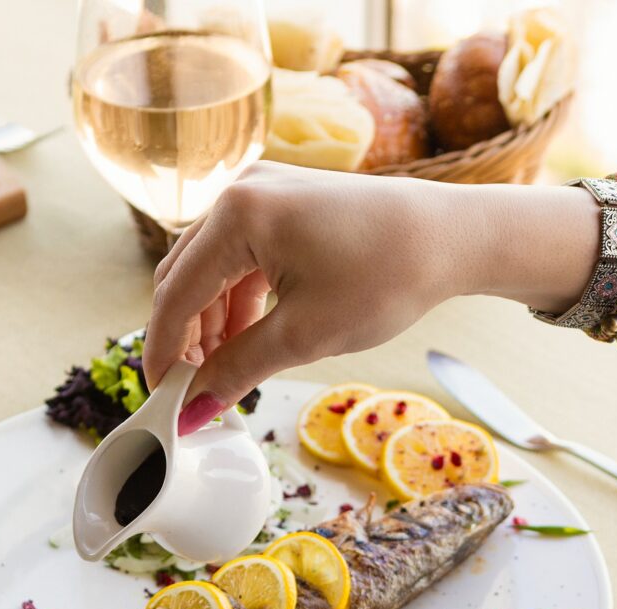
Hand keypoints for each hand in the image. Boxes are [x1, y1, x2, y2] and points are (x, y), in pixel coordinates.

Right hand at [143, 163, 468, 433]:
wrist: (455, 237)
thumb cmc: (387, 277)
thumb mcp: (303, 335)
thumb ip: (236, 371)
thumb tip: (192, 410)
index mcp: (238, 215)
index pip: (176, 295)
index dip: (164, 353)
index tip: (162, 397)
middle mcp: (241, 191)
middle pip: (184, 278)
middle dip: (185, 339)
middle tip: (194, 390)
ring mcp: (261, 191)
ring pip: (209, 270)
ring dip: (210, 323)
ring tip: (224, 371)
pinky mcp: (281, 202)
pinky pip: (238, 257)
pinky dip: (235, 301)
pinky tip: (246, 338)